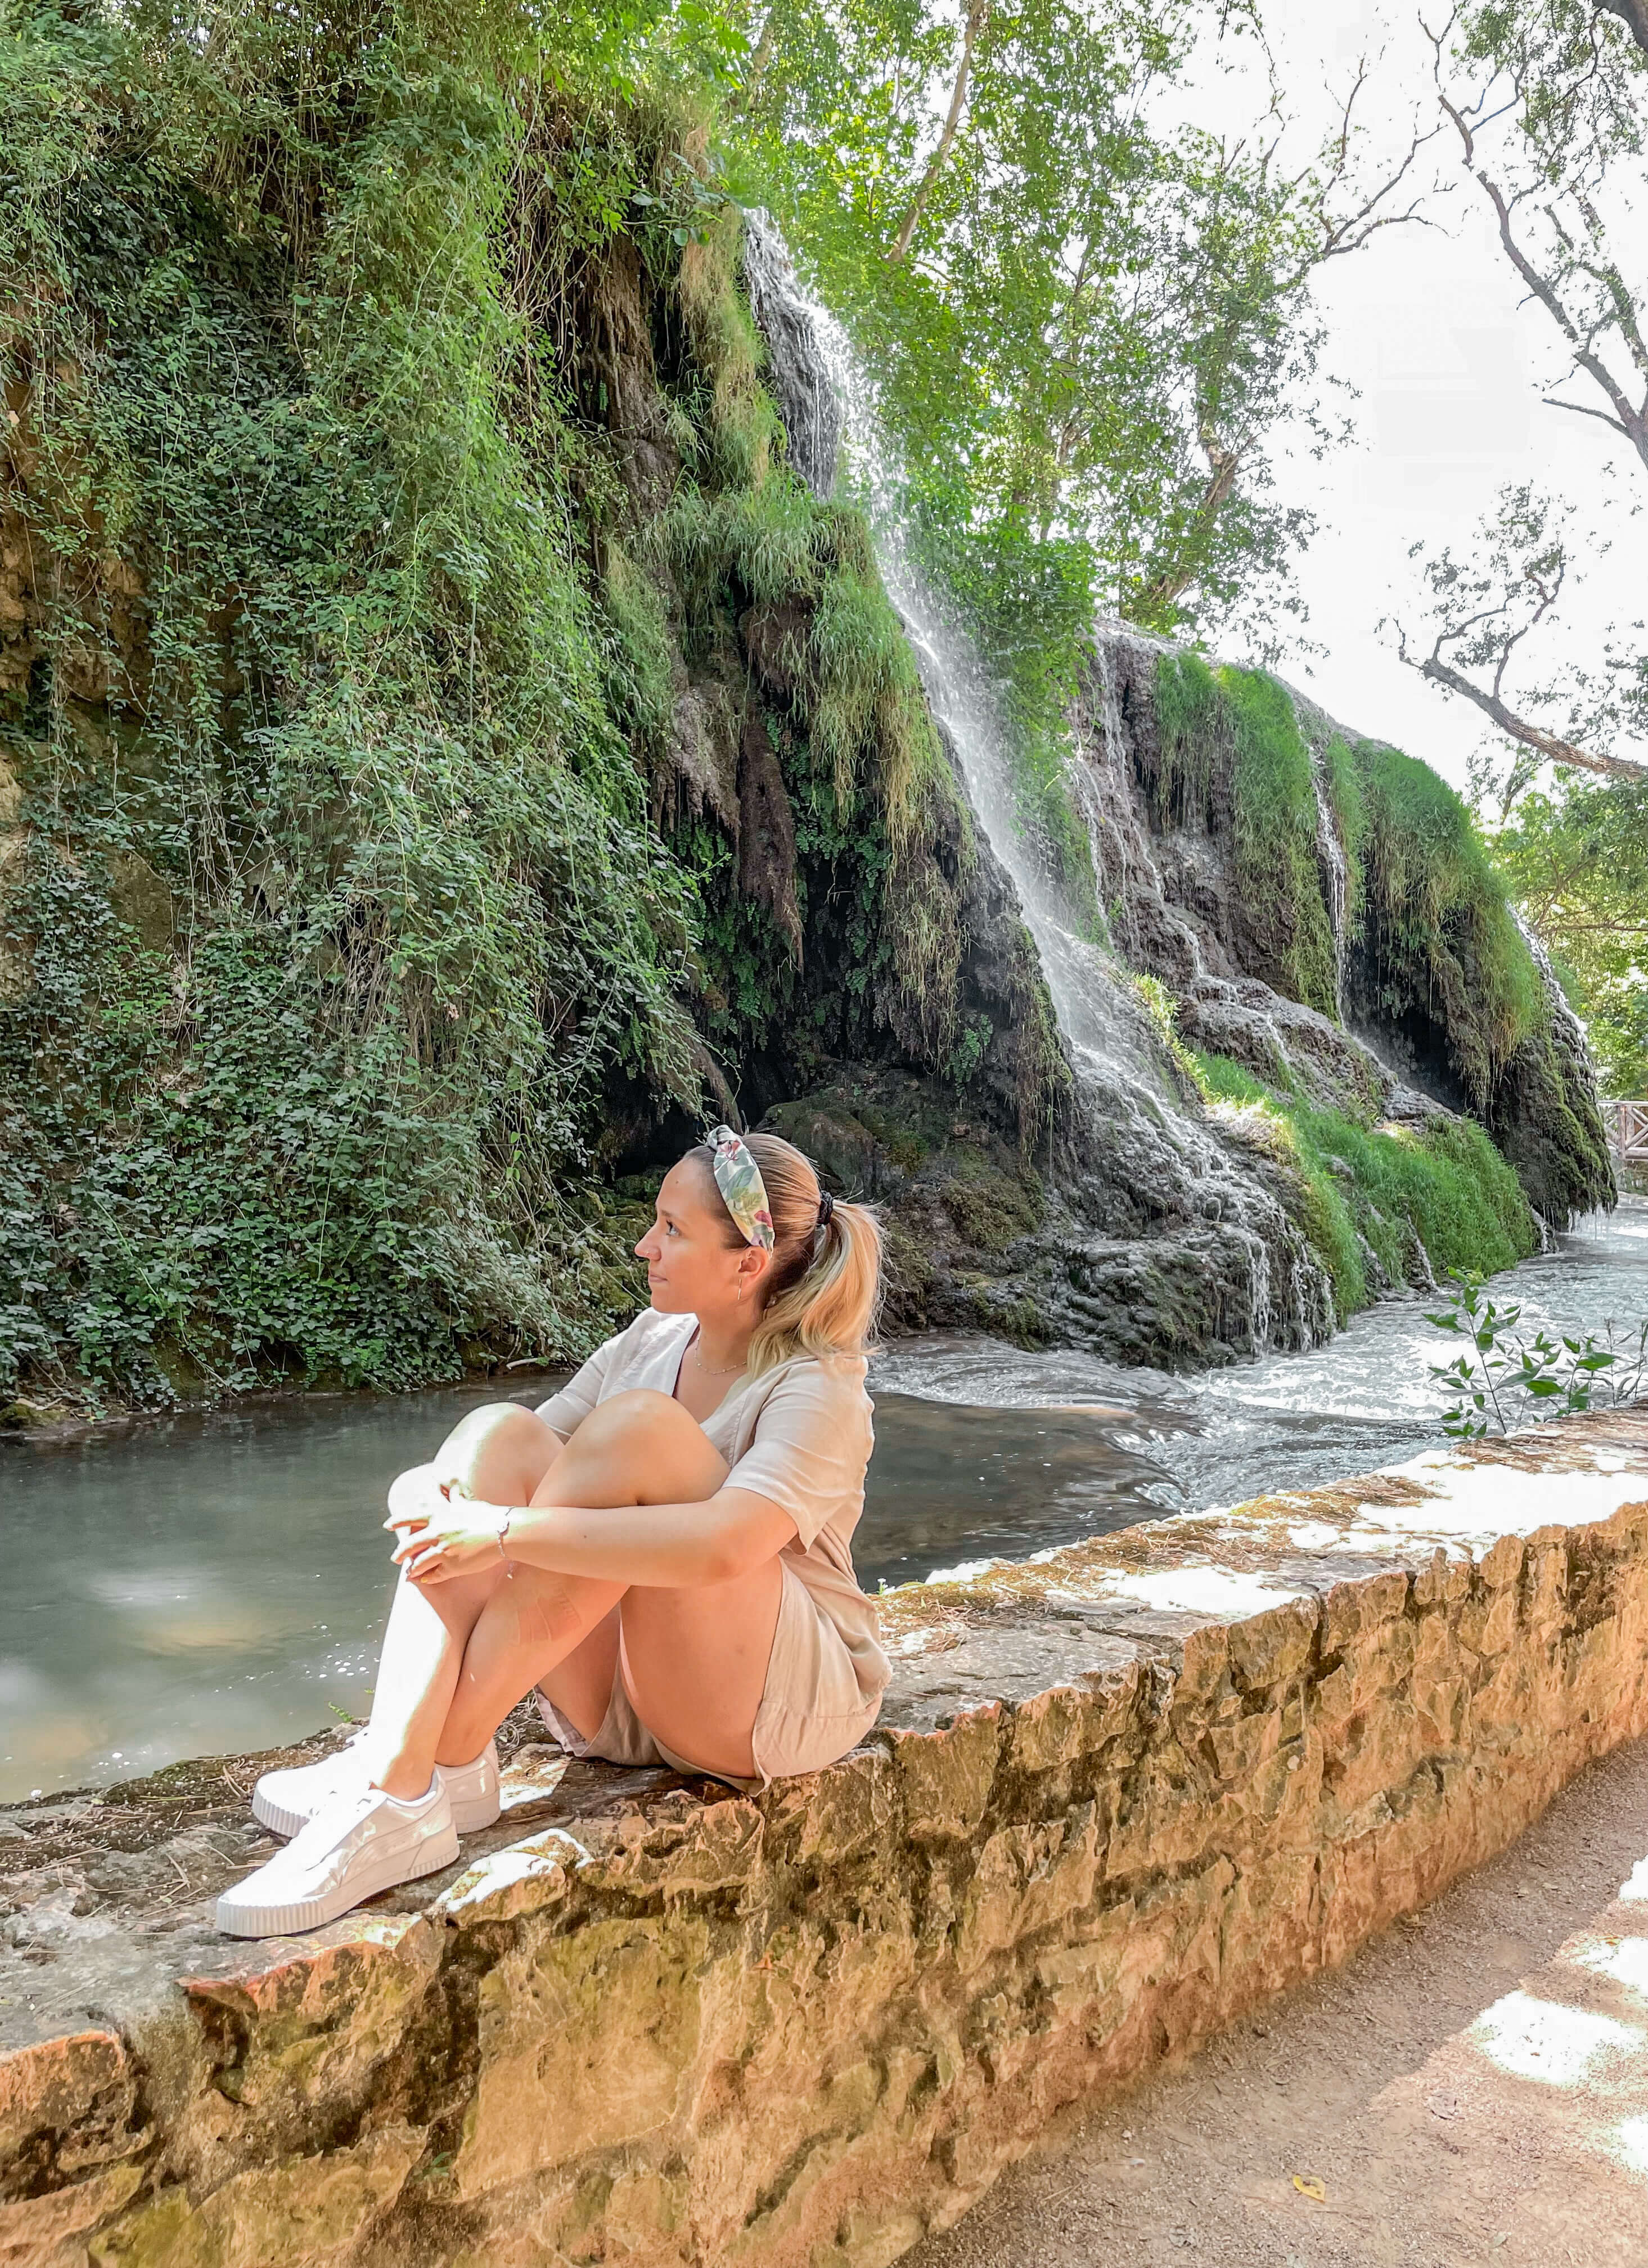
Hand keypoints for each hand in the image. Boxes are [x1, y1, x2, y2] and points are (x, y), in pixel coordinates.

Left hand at [385, 1466, 508, 1583]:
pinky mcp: (452, 1566)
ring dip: (412, 1570)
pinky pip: (434, 1575)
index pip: (411, 1518)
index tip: (387, 1525)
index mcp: (439, 1515)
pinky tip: (426, 1580)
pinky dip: (428, 1578)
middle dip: (399, 1553)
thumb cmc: (488, 1515)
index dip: (397, 1521)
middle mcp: (437, 1532)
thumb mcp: (468, 1503)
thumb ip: (457, 1497)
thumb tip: (453, 1487)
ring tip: (409, 1574)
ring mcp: (443, 1550)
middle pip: (409, 1545)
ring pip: (419, 1563)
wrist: (502, 1532)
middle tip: (395, 1558)